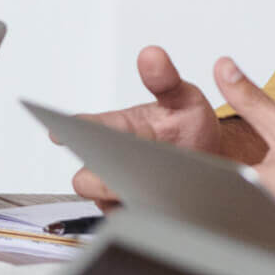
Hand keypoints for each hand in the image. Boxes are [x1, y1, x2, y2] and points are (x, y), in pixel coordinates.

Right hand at [68, 46, 263, 200]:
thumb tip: (152, 55)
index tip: (58, 132)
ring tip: (148, 193)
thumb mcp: (183, 98)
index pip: (85, 127)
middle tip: (116, 175)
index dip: (68, 129)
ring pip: (107, 202)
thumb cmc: (189, 127)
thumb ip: (165, 78)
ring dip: (123, 199)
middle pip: (86, 175)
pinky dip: (142, 216)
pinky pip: (128, 220)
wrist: (215, 163)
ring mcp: (119, 189)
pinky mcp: (134, 213)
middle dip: (98, 177)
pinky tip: (162, 208)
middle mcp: (110, 159)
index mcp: (115, 128)